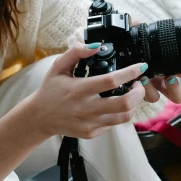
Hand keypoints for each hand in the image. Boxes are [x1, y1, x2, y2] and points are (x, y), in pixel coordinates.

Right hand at [29, 42, 146, 139]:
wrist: (39, 118)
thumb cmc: (50, 90)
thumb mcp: (58, 67)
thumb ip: (76, 53)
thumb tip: (96, 47)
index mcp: (79, 90)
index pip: (110, 81)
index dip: (130, 73)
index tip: (140, 67)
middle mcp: (86, 109)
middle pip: (124, 104)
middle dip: (138, 93)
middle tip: (138, 84)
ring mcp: (90, 123)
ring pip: (124, 117)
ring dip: (133, 105)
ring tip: (130, 95)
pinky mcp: (91, 133)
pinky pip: (113, 124)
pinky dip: (118, 114)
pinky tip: (112, 105)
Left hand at [130, 18, 180, 103]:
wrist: (112, 57)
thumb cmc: (127, 49)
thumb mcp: (133, 38)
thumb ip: (137, 29)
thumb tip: (135, 21)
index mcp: (166, 69)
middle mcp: (158, 82)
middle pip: (176, 95)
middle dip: (175, 89)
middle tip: (169, 78)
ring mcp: (146, 89)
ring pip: (156, 98)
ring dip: (152, 90)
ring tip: (144, 78)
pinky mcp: (133, 94)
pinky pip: (138, 98)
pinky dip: (137, 91)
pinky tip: (133, 82)